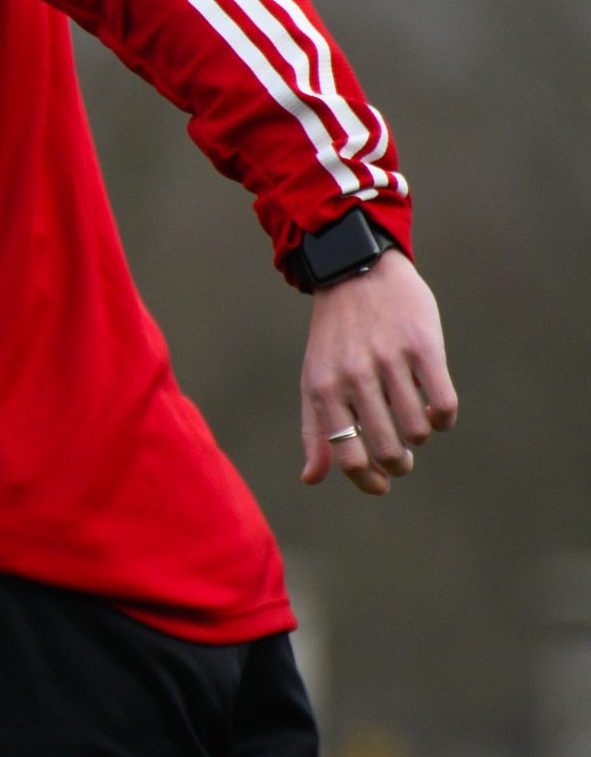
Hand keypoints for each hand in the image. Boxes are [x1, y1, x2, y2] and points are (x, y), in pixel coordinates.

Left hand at [300, 249, 456, 494]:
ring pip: (418, 431)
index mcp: (324, 389)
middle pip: (389, 450)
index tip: (383, 484)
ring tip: (414, 421)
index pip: (348, 456)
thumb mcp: (314, 379)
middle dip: (400, 464)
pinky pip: (444, 404)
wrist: (355, 272)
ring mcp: (390, 361)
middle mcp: (354, 376)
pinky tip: (434, 409)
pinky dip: (444, 418)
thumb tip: (311, 479)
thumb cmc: (334, 336)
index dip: (370, 481)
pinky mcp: (424, 346)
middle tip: (403, 457)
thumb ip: (314, 430)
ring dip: (421, 436)